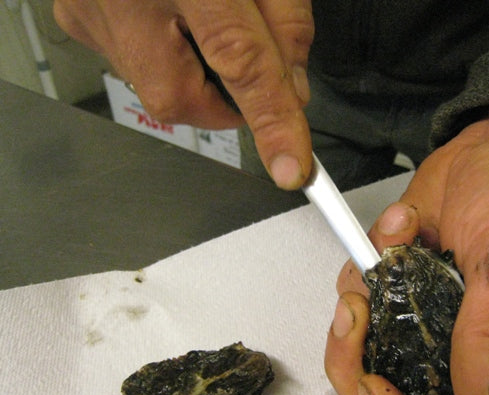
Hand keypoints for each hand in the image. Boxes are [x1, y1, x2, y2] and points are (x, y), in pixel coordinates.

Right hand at [54, 0, 313, 188]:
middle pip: (180, 96)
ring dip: (198, 72)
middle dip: (225, 98)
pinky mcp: (77, 15)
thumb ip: (285, 23)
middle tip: (244, 64)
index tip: (292, 167)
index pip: (239, 58)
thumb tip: (293, 90)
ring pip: (158, 86)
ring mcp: (89, 8)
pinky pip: (135, 63)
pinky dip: (170, 54)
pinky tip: (174, 16)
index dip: (272, 119)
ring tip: (204, 19)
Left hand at [325, 115, 488, 394]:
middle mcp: (464, 360)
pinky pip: (357, 304)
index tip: (378, 393)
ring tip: (378, 260)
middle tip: (354, 315)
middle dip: (359, 371)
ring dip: (353, 316)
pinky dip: (362, 270)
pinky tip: (399, 232)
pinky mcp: (398, 295)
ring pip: (365, 358)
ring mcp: (425, 328)